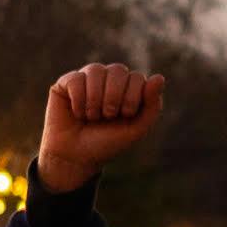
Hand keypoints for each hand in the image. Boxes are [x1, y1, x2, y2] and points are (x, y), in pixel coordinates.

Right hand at [36, 61, 162, 191]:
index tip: (125, 115)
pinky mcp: (67, 82)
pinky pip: (76, 79)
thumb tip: (159, 77)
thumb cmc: (107, 143)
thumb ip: (152, 106)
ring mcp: (88, 78)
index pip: (137, 77)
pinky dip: (78, 100)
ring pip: (95, 70)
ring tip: (92, 116)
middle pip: (118, 70)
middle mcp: (109, 79)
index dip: (132, 97)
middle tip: (107, 116)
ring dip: (95, 99)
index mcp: (128, 87)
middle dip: (114, 97)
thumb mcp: (135, 129)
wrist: (76, 157)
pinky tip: (77, 113)